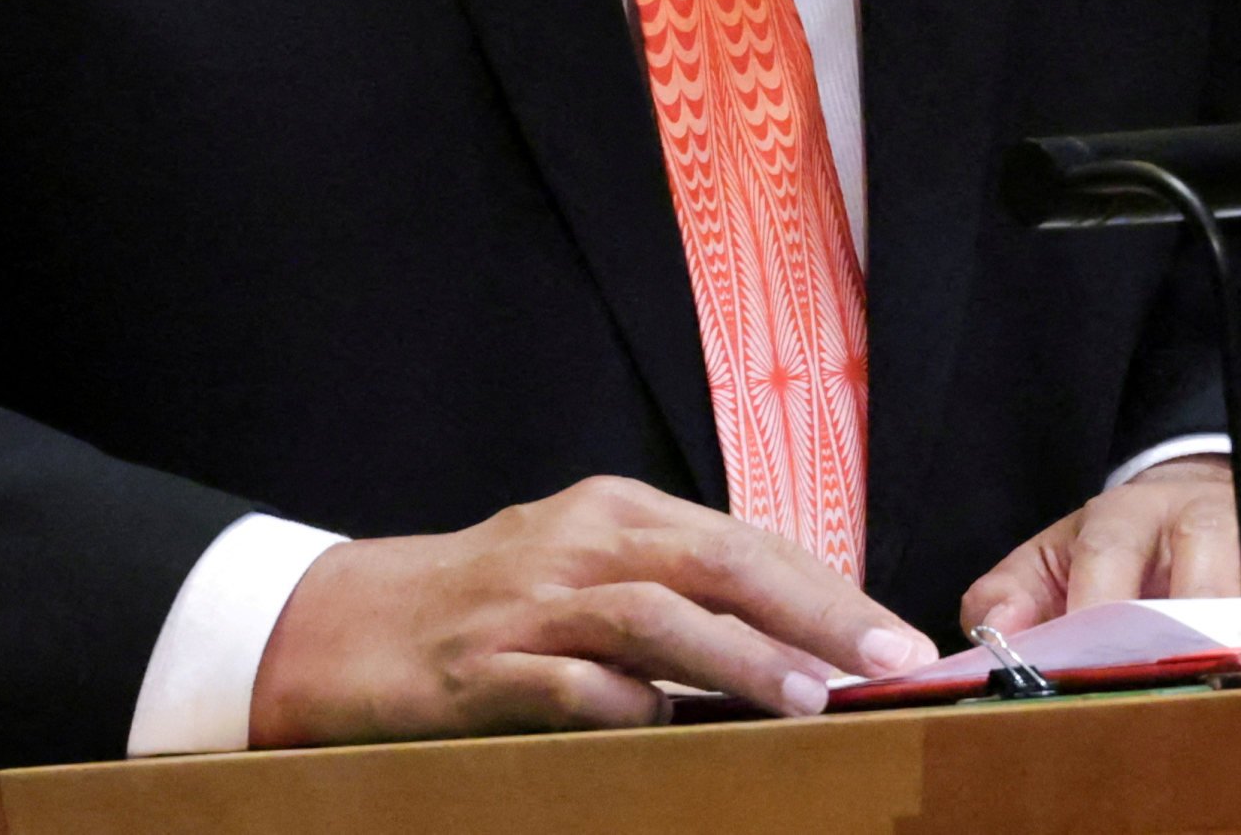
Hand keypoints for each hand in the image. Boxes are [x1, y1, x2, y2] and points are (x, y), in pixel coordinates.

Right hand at [247, 476, 937, 744]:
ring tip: (813, 695)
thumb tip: (798, 640)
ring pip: (654, 616)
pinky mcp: (482, 668)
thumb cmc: (485, 605)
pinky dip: (617, 702)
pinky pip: (563, 684)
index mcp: (618, 513)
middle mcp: (583, 542)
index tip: (898, 635)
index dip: (829, 587)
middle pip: (718, 562)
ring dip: (740, 656)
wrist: (342, 626)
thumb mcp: (587, 573)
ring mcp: (531, 604)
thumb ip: (678, 597)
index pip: (746, 541)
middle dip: (815, 610)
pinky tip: (665, 726)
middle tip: (891, 656)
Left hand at [959, 456, 1240, 634]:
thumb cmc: (1133, 555)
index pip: (1113, 542)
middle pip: (1213, 537)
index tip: (1091, 652)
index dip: (1101, 597)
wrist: (1209, 504)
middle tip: (1191, 672)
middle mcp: (1220, 509)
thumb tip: (996, 629)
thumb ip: (1017, 593)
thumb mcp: (1061, 561)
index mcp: (1135, 511)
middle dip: (1197, 608)